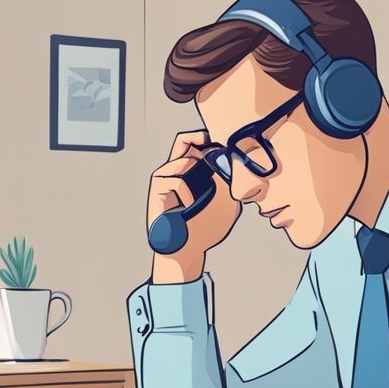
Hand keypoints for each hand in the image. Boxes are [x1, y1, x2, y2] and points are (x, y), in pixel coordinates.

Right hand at [147, 130, 240, 283]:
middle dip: (198, 138)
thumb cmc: (205, 229)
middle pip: (183, 140)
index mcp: (194, 174)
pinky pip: (176, 179)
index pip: (198, 145)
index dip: (211, 140)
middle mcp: (177, 172)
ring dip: (197, 175)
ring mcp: (165, 178)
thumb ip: (230, 181)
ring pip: (183, 159)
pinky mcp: (157, 187)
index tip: (225, 143)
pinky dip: (187, 193)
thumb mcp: (226, 202)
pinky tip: (189, 206)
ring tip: (200, 192)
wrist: (186, 249)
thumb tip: (232, 159)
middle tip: (212, 144)